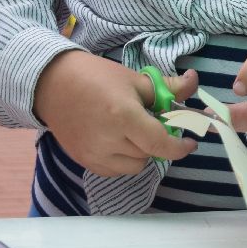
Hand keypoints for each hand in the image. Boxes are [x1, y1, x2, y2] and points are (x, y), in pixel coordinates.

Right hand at [34, 50, 198, 176]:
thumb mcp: (135, 78)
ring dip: (142, 152)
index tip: (189, 142)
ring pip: (134, 166)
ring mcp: (94, 155)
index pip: (160, 143)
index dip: (179, 147)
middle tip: (156, 124)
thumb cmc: (96, 77)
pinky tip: (120, 141)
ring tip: (135, 131)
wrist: (52, 84)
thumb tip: (194, 82)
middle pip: (150, 154)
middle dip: (159, 141)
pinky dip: (125, 160)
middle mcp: (108, 141)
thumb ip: (168, 87)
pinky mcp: (84, 162)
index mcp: (123, 117)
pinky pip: (116, 170)